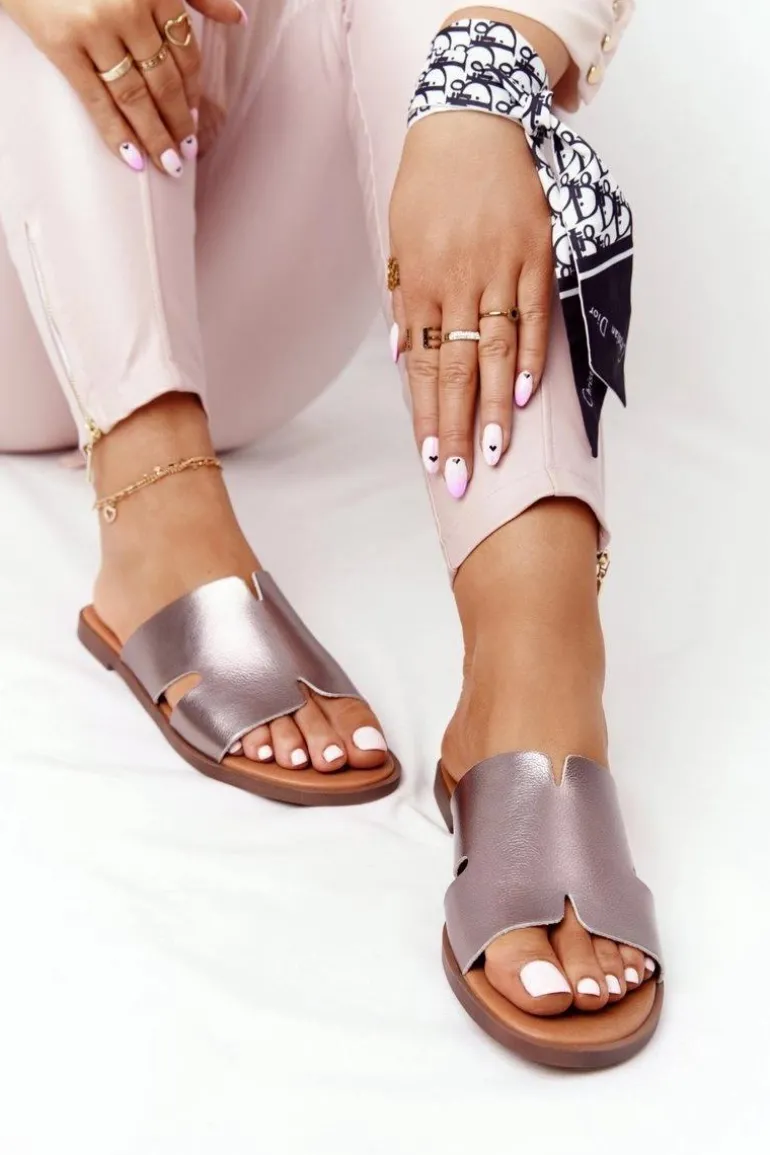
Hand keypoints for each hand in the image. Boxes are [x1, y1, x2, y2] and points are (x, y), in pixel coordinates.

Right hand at [1, 0, 246, 173]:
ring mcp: (95, 27)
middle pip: (165, 81)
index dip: (193, 93)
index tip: (194, 119)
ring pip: (136, 97)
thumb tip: (238, 18)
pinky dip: (117, 134)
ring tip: (168, 164)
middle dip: (178, 123)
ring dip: (155, 136)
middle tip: (185, 152)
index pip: (186, 55)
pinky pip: (96, 100)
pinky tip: (134, 159)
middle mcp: (130, 8)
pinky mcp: (62, 44)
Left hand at [389, 106, 553, 498]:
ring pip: (495, 353)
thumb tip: (399, 357)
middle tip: (460, 481)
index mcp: (419, 283)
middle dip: (456, 430)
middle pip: (456, 371)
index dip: (426, 417)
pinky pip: (534, 316)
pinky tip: (523, 398)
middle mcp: (457, 283)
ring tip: (493, 455)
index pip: (421, 367)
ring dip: (492, 409)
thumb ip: (404, 299)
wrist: (471, 121)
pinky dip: (530, 357)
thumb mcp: (400, 239)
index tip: (431, 460)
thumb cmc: (428, 186)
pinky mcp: (535, 255)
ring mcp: (499, 270)